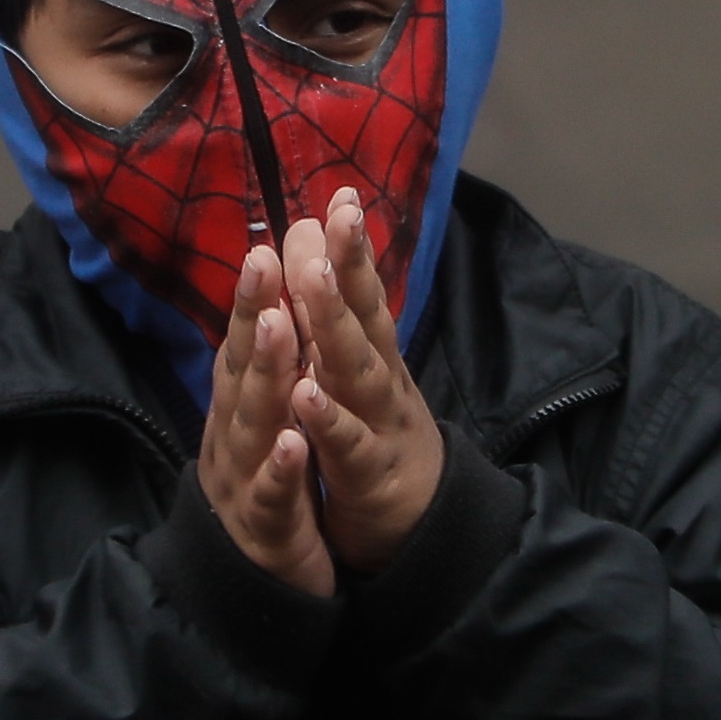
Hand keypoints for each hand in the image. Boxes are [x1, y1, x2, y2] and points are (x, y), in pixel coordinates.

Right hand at [200, 237, 332, 597]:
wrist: (253, 596)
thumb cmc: (267, 500)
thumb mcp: (262, 431)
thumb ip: (262, 374)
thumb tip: (267, 308)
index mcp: (239, 411)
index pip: (246, 343)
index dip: (256, 295)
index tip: (271, 239)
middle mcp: (233, 437)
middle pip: (242, 368)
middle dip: (256, 312)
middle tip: (266, 256)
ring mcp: (244, 482)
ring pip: (254, 423)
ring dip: (267, 373)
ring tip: (282, 326)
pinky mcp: (265, 530)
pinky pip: (274, 497)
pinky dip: (282, 468)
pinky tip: (294, 443)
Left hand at [281, 189, 443, 573]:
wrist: (416, 527)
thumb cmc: (377, 436)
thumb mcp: (358, 369)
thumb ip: (338, 307)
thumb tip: (313, 232)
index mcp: (372, 353)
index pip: (363, 290)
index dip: (353, 245)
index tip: (343, 192)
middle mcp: (380, 378)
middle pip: (368, 315)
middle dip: (353, 264)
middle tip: (341, 215)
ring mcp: (377, 423)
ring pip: (357, 369)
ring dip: (335, 324)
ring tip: (312, 280)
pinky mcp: (367, 473)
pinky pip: (345, 443)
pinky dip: (326, 418)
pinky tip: (304, 393)